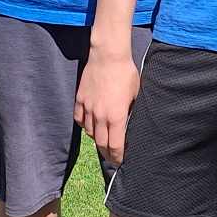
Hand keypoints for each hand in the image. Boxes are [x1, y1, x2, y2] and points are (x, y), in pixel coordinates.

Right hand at [74, 49, 140, 167]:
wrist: (108, 55)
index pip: (115, 145)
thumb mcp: (136, 95)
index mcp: (117, 116)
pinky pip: (80, 119)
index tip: (121, 161)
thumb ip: (131, 112)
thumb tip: (129, 125)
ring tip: (103, 141)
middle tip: (112, 158)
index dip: (118, 157)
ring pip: (90, 132)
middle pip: (101, 143)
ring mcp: (88, 108)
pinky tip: (92, 126)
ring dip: (97, 139)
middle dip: (108, 154)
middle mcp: (100, 115)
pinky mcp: (80, 99)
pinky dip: (86, 126)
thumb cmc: (126, 73)